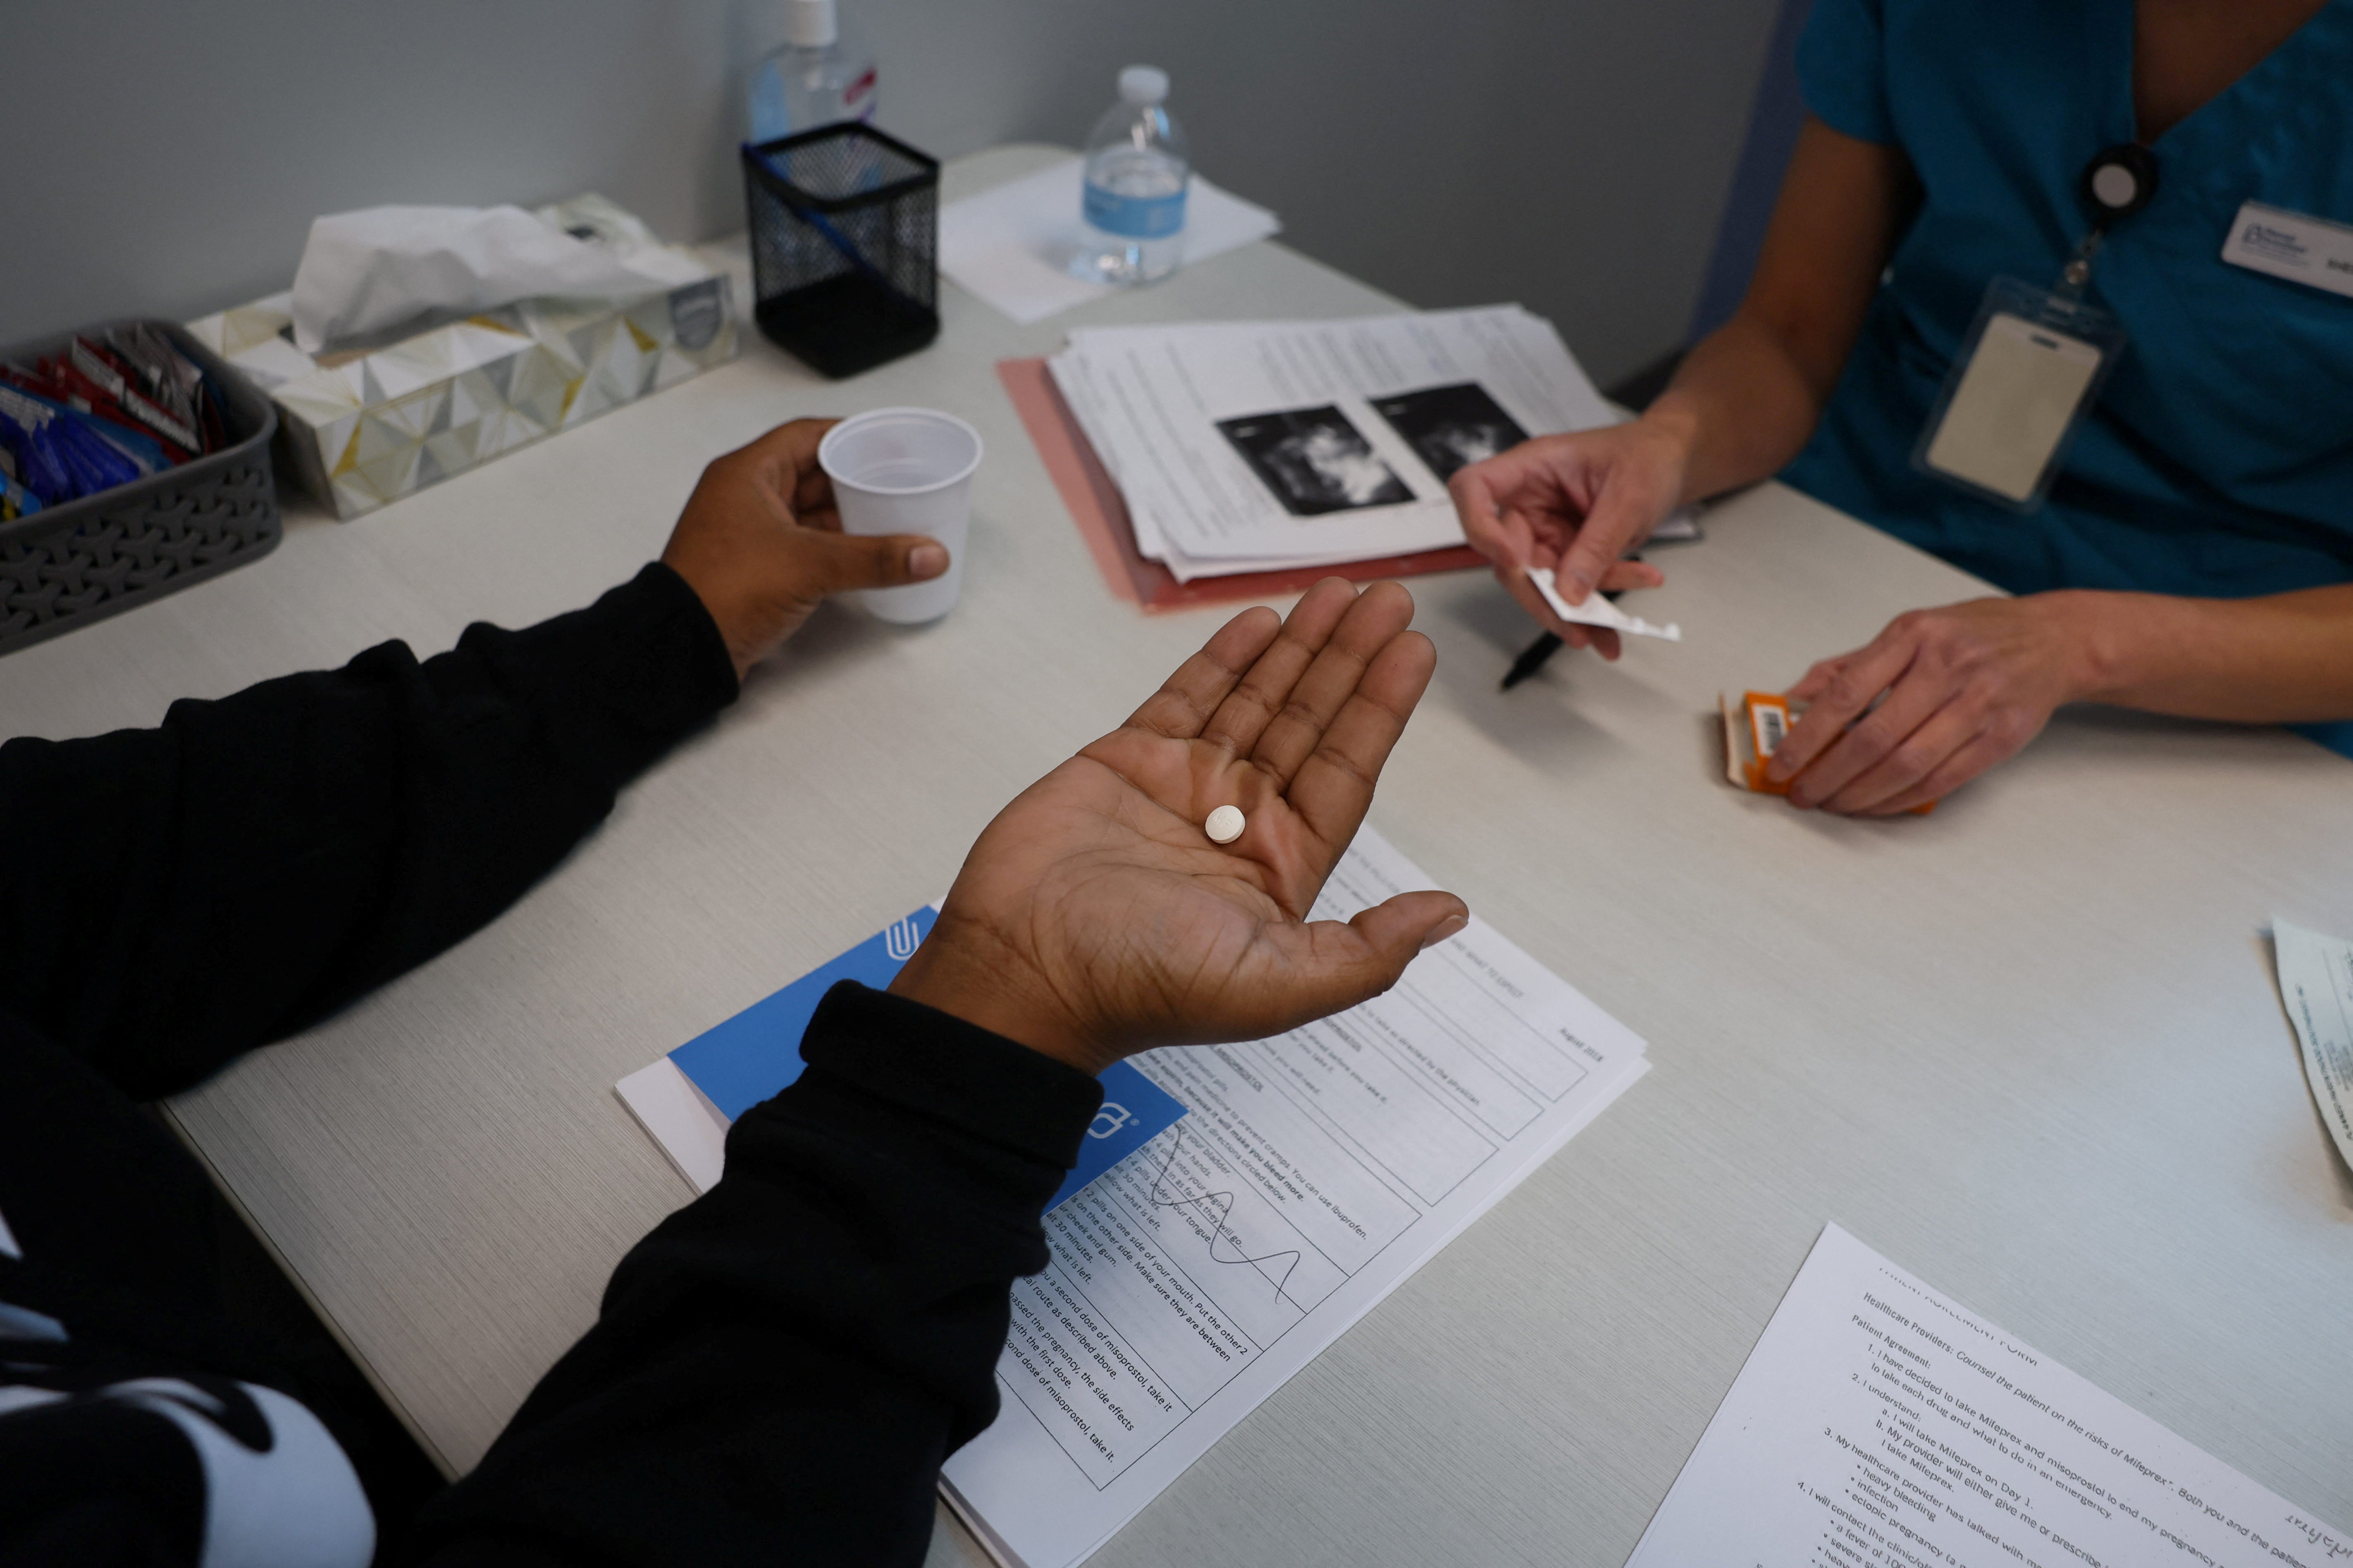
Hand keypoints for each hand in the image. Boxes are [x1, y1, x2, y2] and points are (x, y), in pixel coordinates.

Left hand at [660, 418, 948, 678]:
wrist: (682, 649)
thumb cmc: (725, 590)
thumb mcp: (809, 566)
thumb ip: (874, 558)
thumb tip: (930, 554)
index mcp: (746, 474)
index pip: (806, 435)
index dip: (849, 435)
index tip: (888, 443)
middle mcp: (744, 496)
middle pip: (811, 473)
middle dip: (856, 479)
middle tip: (899, 483)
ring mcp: (747, 532)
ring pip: (808, 511)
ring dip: (847, 515)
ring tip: (892, 518)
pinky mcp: (753, 566)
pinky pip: (802, 543)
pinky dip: (833, 545)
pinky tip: (864, 554)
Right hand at [889, 578, 1469, 1074]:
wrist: (1026, 971)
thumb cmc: (1142, 987)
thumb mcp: (1278, 985)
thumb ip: (1370, 950)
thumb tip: (1452, 914)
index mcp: (1281, 868)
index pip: (1346, 771)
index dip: (1380, 708)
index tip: (1413, 650)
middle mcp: (1240, 822)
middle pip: (1309, 722)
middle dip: (1348, 659)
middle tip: (1388, 596)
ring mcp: (1182, 787)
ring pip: (1254, 699)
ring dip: (1297, 647)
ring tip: (1337, 593)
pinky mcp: (1126, 762)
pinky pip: (1186, 696)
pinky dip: (1222, 658)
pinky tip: (1260, 622)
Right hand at [1447, 421, 1676, 659]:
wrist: (1670, 463)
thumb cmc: (1646, 456)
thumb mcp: (1629, 497)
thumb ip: (1597, 544)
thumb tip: (1569, 592)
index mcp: (1532, 467)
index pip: (1473, 488)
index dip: (1478, 526)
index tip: (1512, 560)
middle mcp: (1528, 501)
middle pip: (1505, 555)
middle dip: (1540, 595)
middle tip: (1573, 623)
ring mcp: (1543, 530)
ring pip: (1539, 583)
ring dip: (1573, 611)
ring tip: (1606, 630)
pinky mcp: (1563, 553)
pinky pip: (1568, 589)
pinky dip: (1592, 609)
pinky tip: (1613, 624)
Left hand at [1766, 596, 2095, 814]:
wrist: (2054, 639)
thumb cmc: (1970, 635)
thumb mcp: (1908, 632)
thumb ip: (1849, 667)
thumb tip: (1792, 700)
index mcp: (1913, 636)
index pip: (1846, 694)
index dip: (1806, 737)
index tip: (1780, 765)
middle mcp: (1947, 667)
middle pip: (1875, 738)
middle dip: (1829, 776)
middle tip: (1802, 795)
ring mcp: (1979, 703)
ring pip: (1908, 765)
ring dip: (1861, 795)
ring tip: (1833, 804)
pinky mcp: (2004, 736)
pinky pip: (1942, 781)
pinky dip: (1901, 800)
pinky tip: (1875, 805)